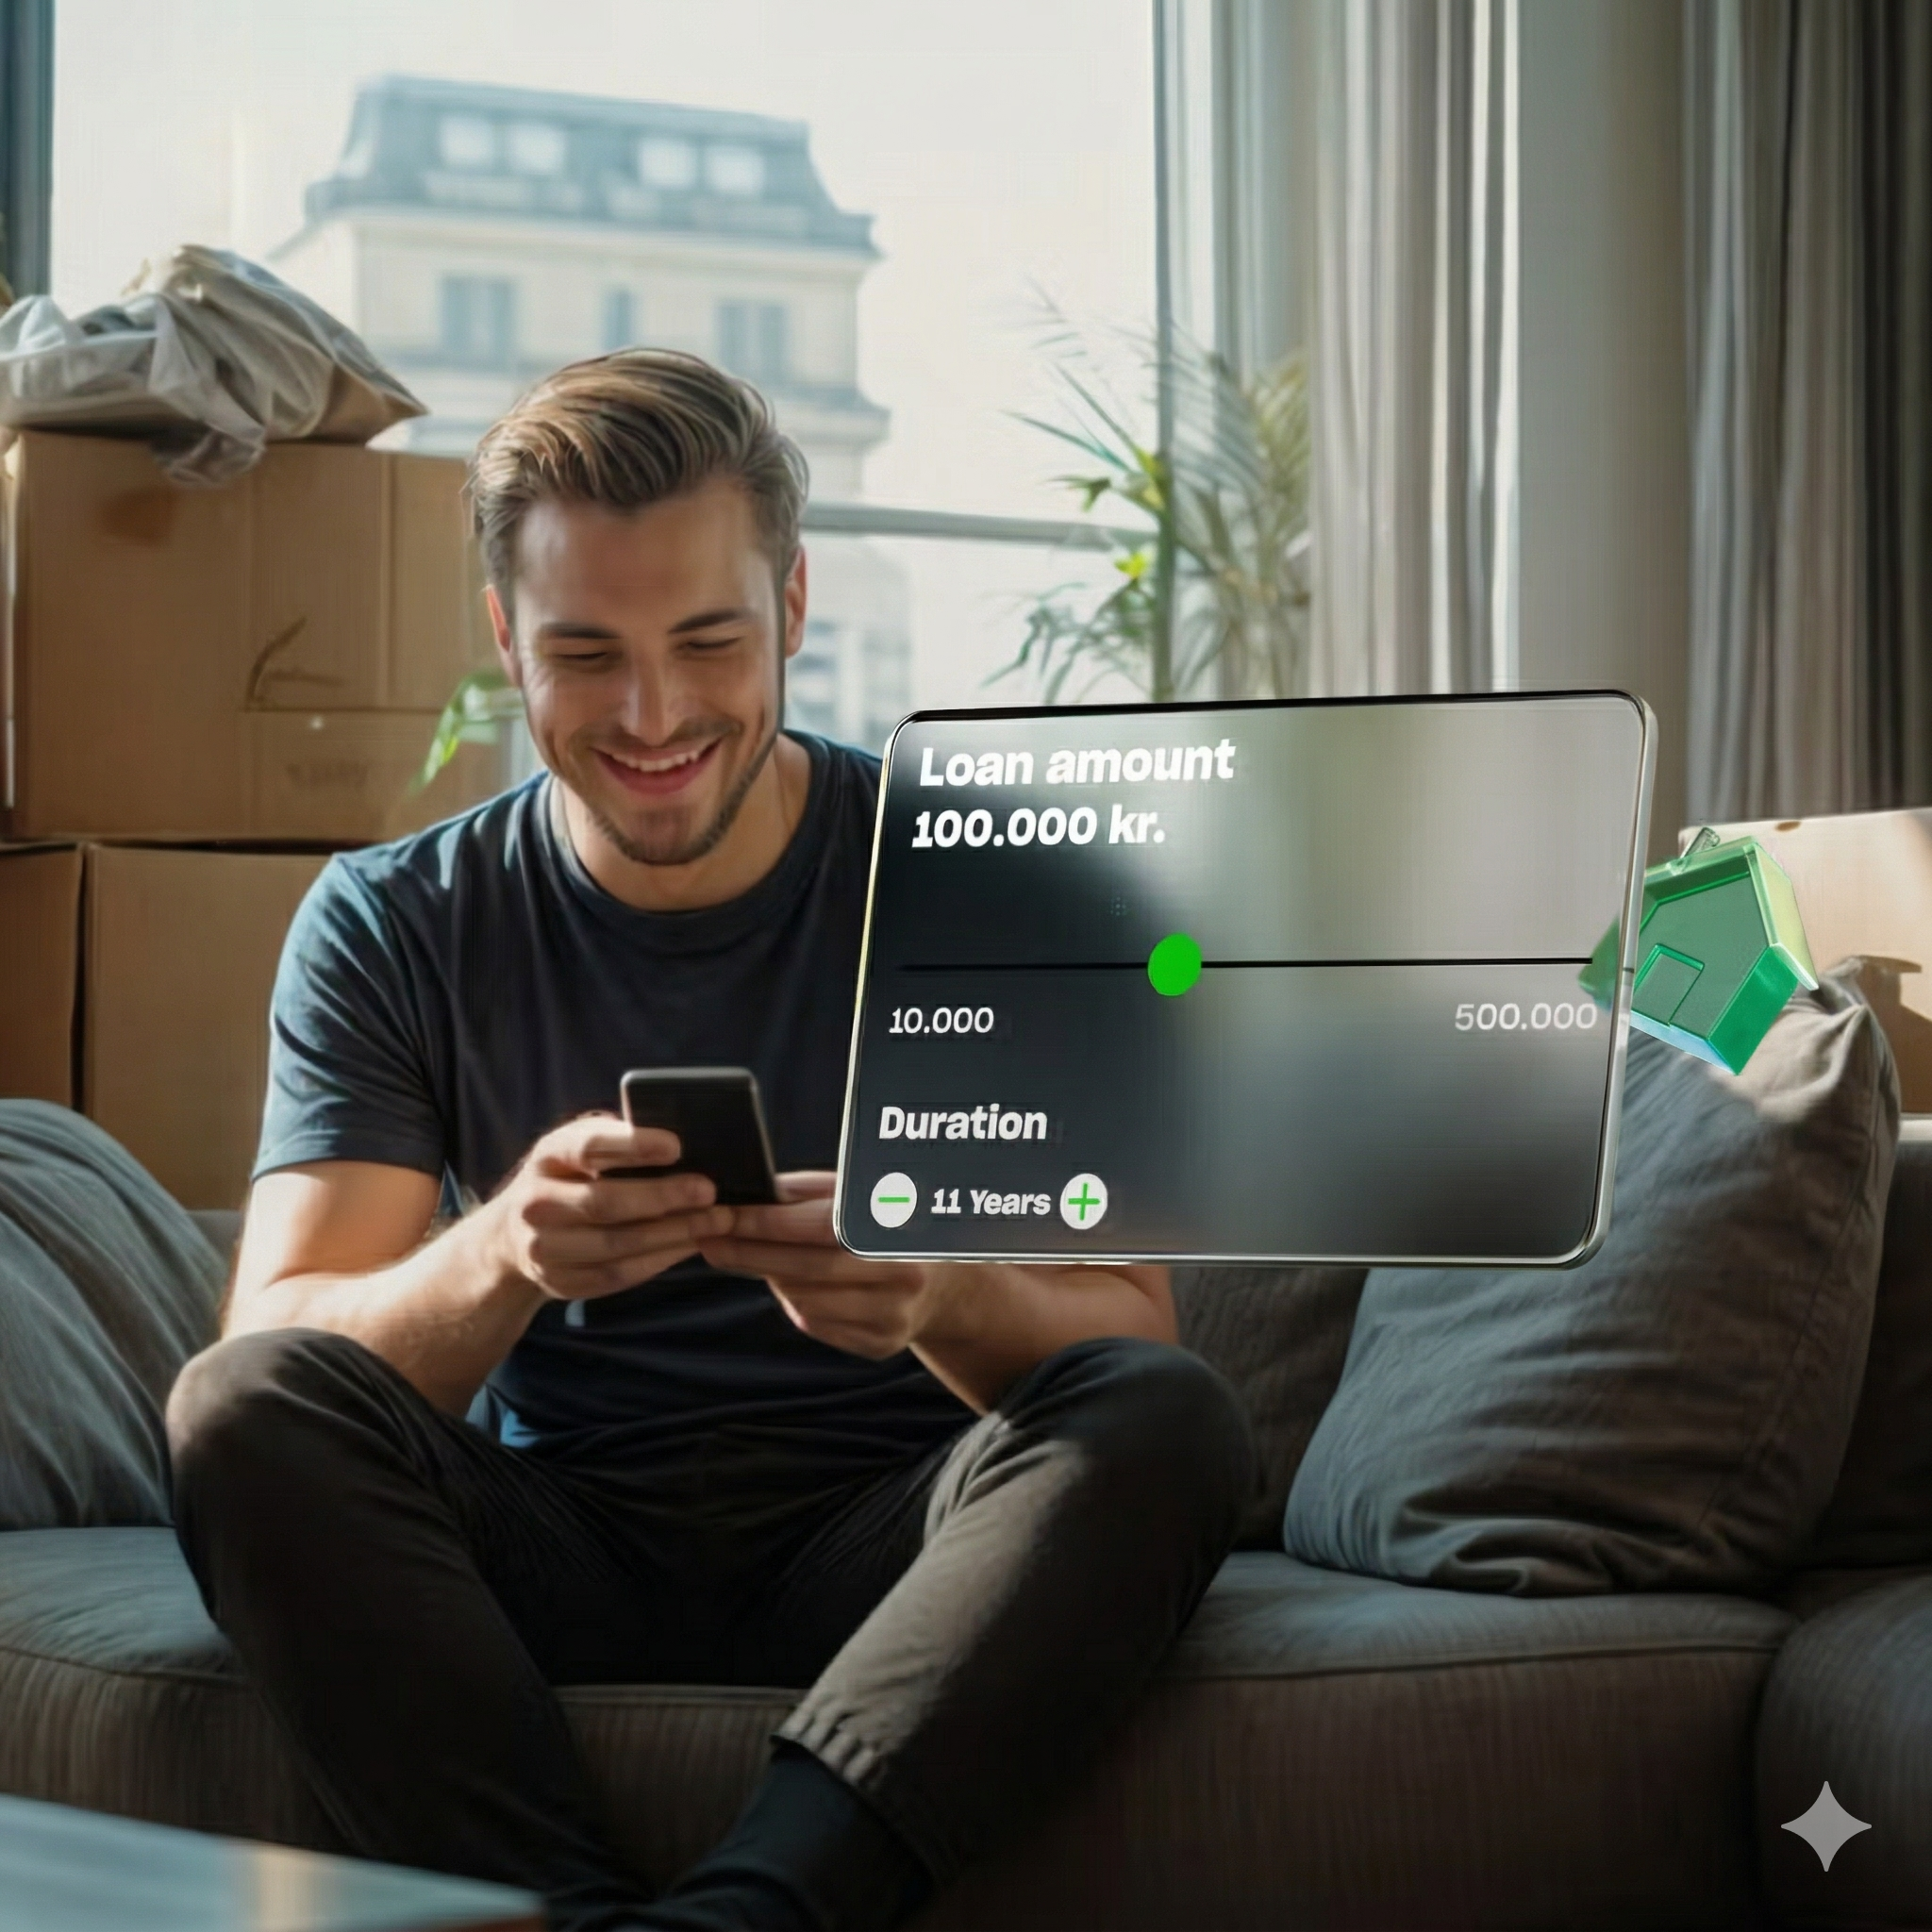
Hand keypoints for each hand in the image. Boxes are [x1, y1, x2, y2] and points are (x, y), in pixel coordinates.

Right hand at [480, 1114, 734, 1304]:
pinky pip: (618, 1274)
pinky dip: (661, 1259)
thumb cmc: (569, 1177)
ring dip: (673, 1233)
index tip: (677, 1145)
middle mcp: (537, 1202)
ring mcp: (543, 1247)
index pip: (588, 1147)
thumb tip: (685, 1142)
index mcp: (548, 1156)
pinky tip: (691, 1244)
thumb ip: (618, 1142)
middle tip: (710, 1190)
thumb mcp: (578, 1148)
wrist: (514, 1233)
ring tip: (716, 1220)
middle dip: (664, 1197)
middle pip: (605, 1202)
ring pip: (617, 1244)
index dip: (633, 1146)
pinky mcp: (559, 1282)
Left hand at [698, 1171, 943, 1358]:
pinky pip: (817, 1324)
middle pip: (805, 1270)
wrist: (951, 1284)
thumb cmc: (891, 1226)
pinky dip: (795, 1301)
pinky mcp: (880, 1345)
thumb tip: (752, 1192)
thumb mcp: (861, 1195)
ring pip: (805, 1300)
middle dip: (750, 1255)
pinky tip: (792, 1283)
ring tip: (752, 1255)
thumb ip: (808, 1193)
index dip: (763, 1223)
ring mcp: (891, 1316)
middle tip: (708, 1240)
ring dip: (771, 1277)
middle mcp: (899, 1275)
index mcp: (896, 1227)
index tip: (720, 1216)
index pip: (816, 1226)